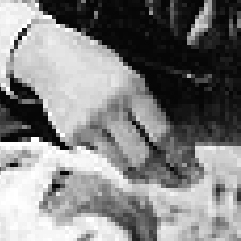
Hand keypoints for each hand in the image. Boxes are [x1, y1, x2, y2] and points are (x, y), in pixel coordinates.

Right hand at [12, 21, 196, 185]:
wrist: (48, 58)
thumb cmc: (96, 64)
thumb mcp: (129, 75)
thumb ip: (145, 107)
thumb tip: (168, 144)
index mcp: (132, 89)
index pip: (163, 134)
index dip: (181, 156)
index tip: (193, 167)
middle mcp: (110, 109)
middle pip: (144, 158)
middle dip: (167, 175)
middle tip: (182, 182)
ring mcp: (87, 125)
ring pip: (122, 164)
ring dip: (144, 176)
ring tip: (159, 179)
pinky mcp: (70, 136)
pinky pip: (101, 155)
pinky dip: (114, 157)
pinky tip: (119, 150)